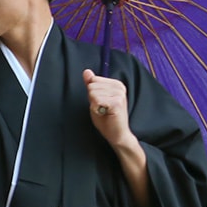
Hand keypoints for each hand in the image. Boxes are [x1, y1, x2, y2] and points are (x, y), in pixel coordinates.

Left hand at [83, 68, 151, 206]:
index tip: (100, 103)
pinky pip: (96, 100)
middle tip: (101, 109)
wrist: (116, 134)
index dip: (91, 94)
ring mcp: (119, 94)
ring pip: (92, 92)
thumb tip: (86, 71)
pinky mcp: (117, 102)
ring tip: (103, 112)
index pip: (92, 80)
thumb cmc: (106, 118)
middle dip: (92, 99)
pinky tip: (104, 114)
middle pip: (91, 85)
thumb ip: (91, 85)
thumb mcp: (95, 99)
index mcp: (116, 84)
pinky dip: (95, 108)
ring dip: (94, 104)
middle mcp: (119, 87)